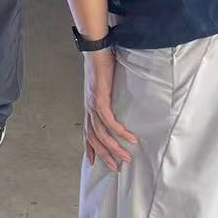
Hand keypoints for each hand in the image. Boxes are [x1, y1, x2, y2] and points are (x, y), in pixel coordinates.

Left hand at [83, 48, 137, 170]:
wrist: (97, 51)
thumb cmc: (102, 65)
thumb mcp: (104, 86)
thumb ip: (107, 97)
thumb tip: (117, 103)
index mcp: (89, 106)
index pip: (87, 132)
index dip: (89, 147)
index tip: (92, 162)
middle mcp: (88, 108)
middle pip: (94, 138)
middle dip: (105, 154)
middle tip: (116, 167)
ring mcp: (93, 105)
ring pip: (102, 134)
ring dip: (114, 147)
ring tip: (126, 157)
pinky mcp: (100, 99)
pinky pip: (110, 121)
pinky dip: (120, 131)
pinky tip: (130, 138)